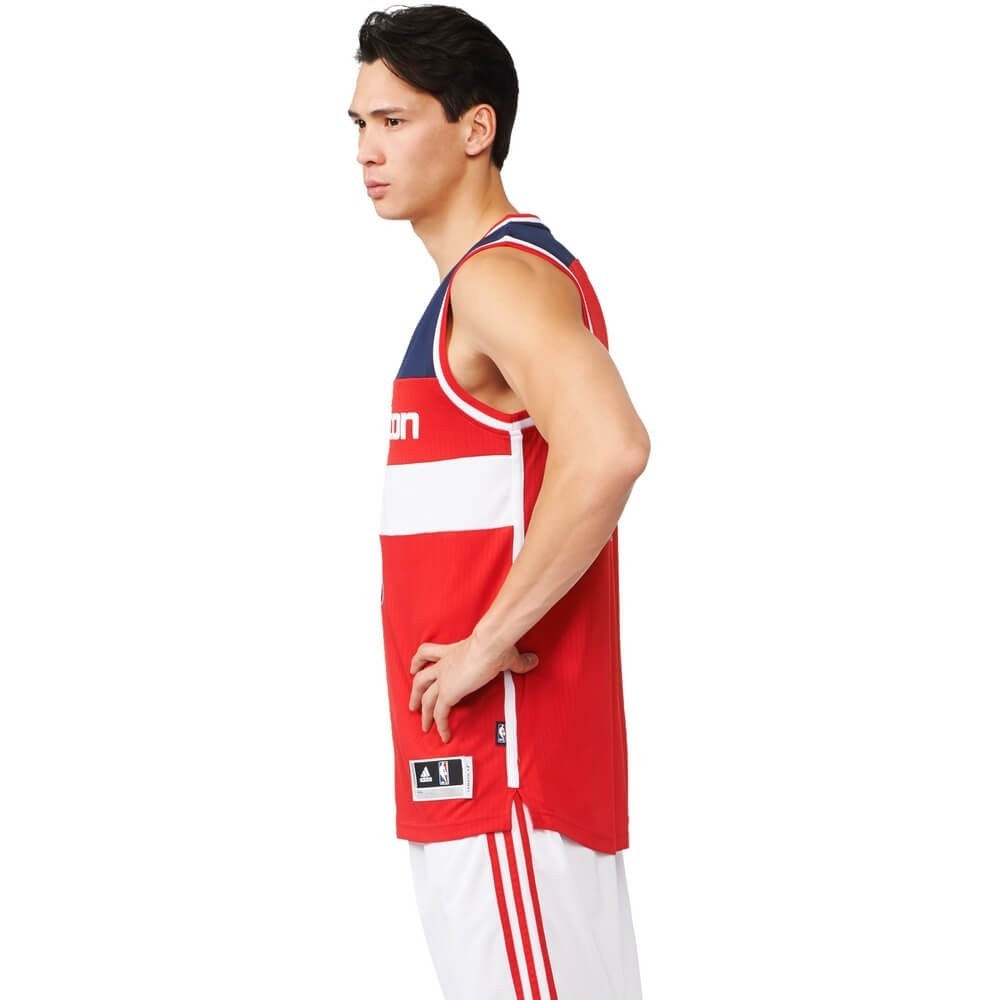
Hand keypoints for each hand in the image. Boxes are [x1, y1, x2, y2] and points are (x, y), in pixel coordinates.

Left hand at [409, 636, 538, 742]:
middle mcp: (444, 664)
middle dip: (415, 692)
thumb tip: (532, 661)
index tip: (415, 667)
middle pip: (421, 678)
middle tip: (413, 704)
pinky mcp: (447, 693)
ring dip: (422, 711)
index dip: (419, 660)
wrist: (490, 644)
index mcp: (453, 651)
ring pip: (424, 697)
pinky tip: (442, 735)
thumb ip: (519, 660)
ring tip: (423, 724)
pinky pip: (439, 714)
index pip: (428, 653)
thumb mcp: (507, 652)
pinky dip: (439, 726)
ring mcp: (444, 680)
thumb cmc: (495, 644)